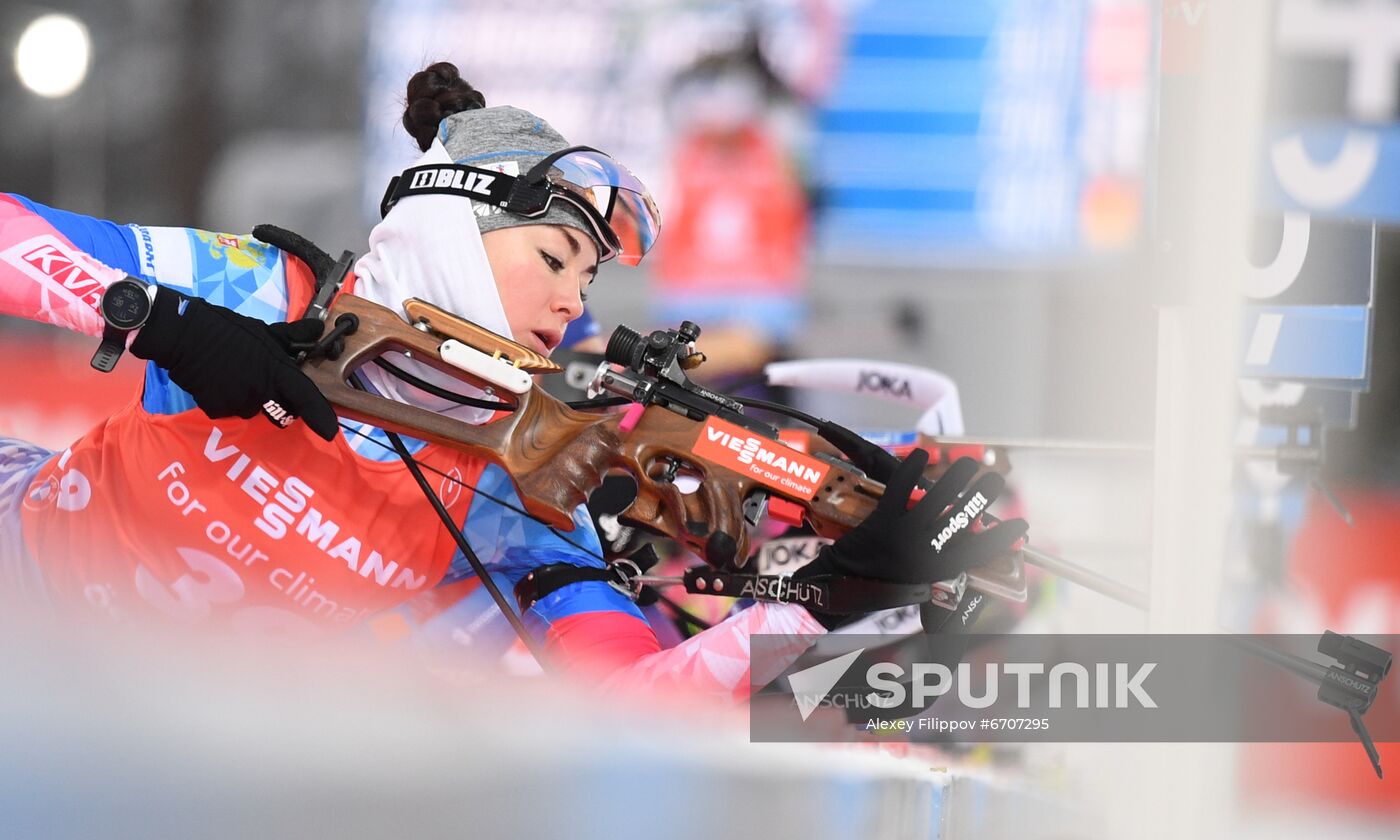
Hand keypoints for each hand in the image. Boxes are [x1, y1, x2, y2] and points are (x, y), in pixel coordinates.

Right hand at [130, 286, 338, 440]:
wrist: (184, 336)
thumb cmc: (228, 331)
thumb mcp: (264, 331)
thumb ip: (293, 337)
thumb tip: (317, 328)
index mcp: (277, 372)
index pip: (305, 398)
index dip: (320, 417)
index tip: (330, 432)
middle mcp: (261, 392)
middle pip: (282, 413)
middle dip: (281, 405)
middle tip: (269, 385)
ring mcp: (239, 404)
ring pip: (255, 411)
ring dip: (253, 400)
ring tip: (238, 376)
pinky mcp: (218, 410)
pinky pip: (231, 411)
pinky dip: (230, 401)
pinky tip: (220, 382)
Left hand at [800, 448, 1027, 589]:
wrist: (842, 585)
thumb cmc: (882, 585)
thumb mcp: (919, 585)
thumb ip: (943, 567)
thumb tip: (968, 549)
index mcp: (938, 572)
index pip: (979, 552)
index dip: (1002, 537)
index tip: (1020, 525)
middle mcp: (925, 554)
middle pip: (963, 519)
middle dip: (982, 496)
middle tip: (996, 478)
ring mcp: (904, 536)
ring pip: (937, 499)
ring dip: (956, 477)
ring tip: (968, 462)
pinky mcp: (883, 520)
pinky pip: (901, 488)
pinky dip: (912, 469)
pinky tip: (921, 456)